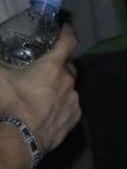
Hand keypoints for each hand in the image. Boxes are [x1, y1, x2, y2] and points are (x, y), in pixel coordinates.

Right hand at [0, 26, 80, 152]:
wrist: (20, 139)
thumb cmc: (10, 104)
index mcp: (53, 66)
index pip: (68, 41)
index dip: (67, 32)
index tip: (64, 28)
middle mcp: (68, 80)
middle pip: (68, 66)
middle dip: (59, 64)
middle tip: (44, 68)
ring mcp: (73, 100)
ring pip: (69, 87)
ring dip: (59, 86)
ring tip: (42, 93)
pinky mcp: (74, 117)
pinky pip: (70, 106)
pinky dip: (61, 105)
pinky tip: (48, 110)